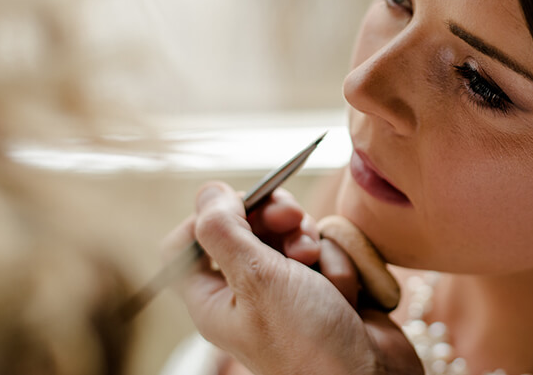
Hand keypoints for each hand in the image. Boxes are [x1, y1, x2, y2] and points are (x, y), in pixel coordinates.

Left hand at [163, 182, 420, 374]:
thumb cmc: (306, 342)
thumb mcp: (257, 279)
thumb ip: (226, 231)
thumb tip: (208, 190)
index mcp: (214, 298)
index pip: (188, 242)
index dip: (210, 216)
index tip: (239, 204)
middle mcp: (248, 292)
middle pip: (247, 227)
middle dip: (273, 218)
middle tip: (291, 217)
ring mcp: (290, 289)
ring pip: (293, 234)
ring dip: (311, 243)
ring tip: (318, 268)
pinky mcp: (326, 288)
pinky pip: (327, 251)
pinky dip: (338, 263)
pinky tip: (344, 291)